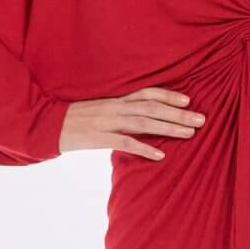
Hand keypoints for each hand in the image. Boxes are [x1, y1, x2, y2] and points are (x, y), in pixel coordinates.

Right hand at [60, 88, 205, 159]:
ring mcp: (107, 122)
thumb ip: (121, 112)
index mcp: (116, 100)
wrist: (48, 126)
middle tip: (201, 120)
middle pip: (152, 108)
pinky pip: (125, 142)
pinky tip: (160, 155)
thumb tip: (143, 119)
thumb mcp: (100, 110)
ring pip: (144, 122)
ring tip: (189, 134)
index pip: (147, 93)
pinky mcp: (99, 137)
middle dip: (178, 114)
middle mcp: (115, 107)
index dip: (169, 96)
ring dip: (169, 128)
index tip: (189, 101)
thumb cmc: (76, 120)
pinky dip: (144, 148)